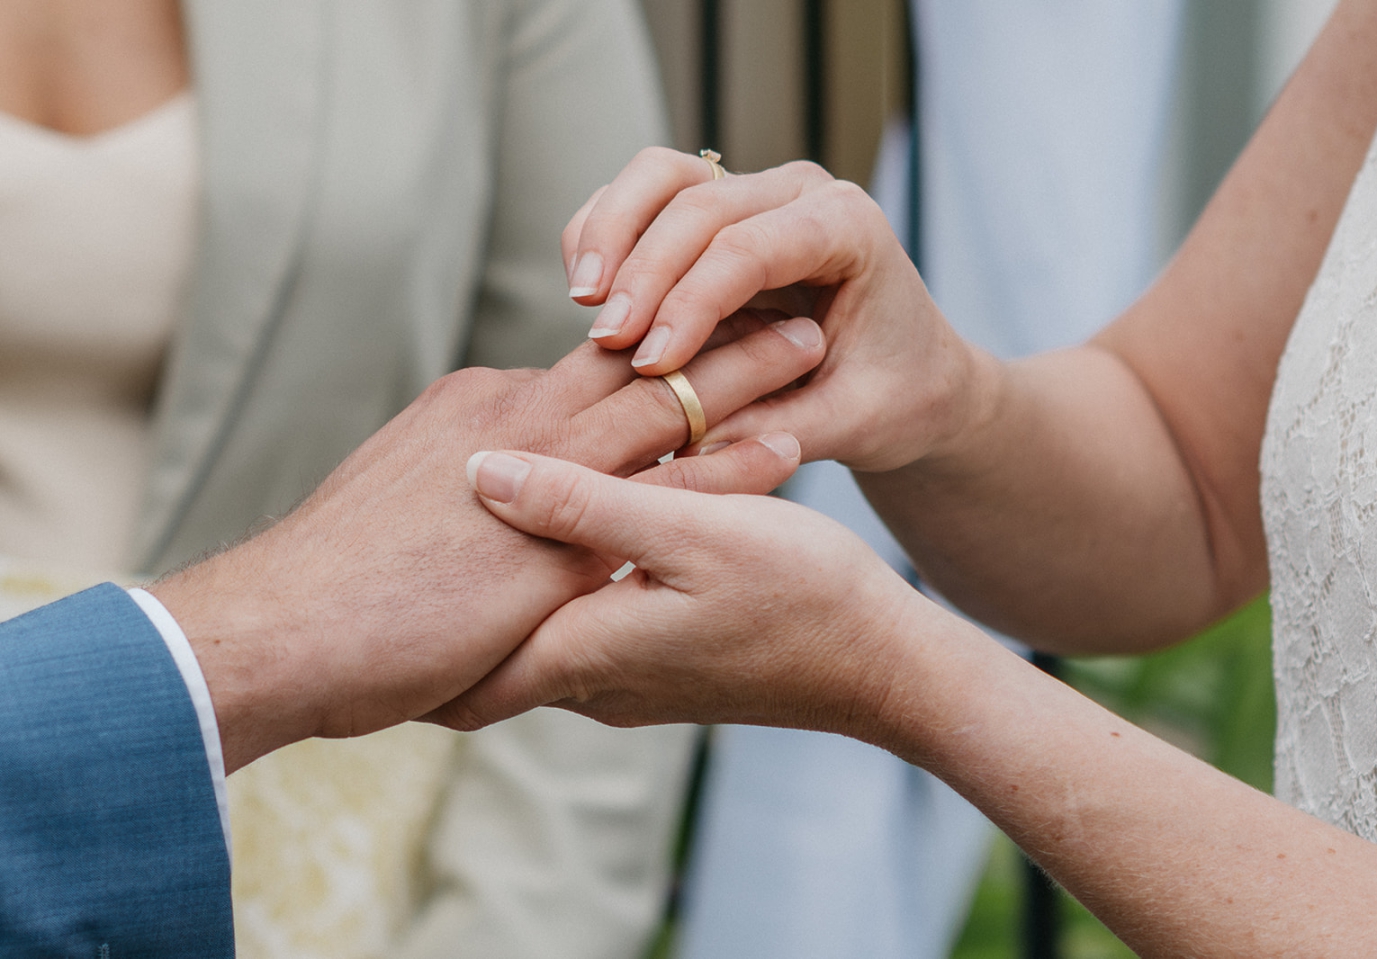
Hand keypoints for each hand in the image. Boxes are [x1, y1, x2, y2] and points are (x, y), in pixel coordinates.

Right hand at [151, 319, 823, 771]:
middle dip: (715, 327)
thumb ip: (462, 490)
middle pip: (637, 356)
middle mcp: (514, 418)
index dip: (655, 341)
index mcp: (478, 410)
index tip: (708, 322)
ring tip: (813, 340)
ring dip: (743, 370)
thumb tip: (495, 494)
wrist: (276, 632)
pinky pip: (666, 486)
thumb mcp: (401, 510)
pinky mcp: (558, 538)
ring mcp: (540, 472)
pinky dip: (730, 460)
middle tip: (785, 298)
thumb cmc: (330, 586)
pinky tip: (789, 444)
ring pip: (662, 399)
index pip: (587, 364)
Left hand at [431, 445, 925, 741]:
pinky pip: (586, 625)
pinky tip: (585, 526)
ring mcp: (630, 681)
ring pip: (541, 630)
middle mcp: (593, 681)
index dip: (411, 636)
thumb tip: (482, 471)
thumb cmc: (800, 598)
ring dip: (519, 582)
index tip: (369, 591)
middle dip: (456, 604)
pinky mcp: (662, 664)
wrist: (884, 664)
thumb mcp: (691, 535)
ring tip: (492, 515)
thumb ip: (582, 507)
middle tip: (417, 535)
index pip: (461, 671)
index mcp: (583, 651)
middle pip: (490, 652)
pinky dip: (569, 583)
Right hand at [563, 147, 982, 470]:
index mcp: (849, 227)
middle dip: (641, 272)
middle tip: (604, 343)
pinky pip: (641, 198)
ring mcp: (751, 190)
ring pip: (659, 178)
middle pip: (698, 202)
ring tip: (582, 305)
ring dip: (610, 235)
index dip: (692, 301)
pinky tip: (586, 294)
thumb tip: (691, 442)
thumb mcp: (853, 422)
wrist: (908, 374)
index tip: (650, 365)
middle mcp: (798, 192)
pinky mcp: (710, 208)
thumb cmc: (894, 394)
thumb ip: (778, 428)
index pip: (753, 246)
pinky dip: (604, 232)